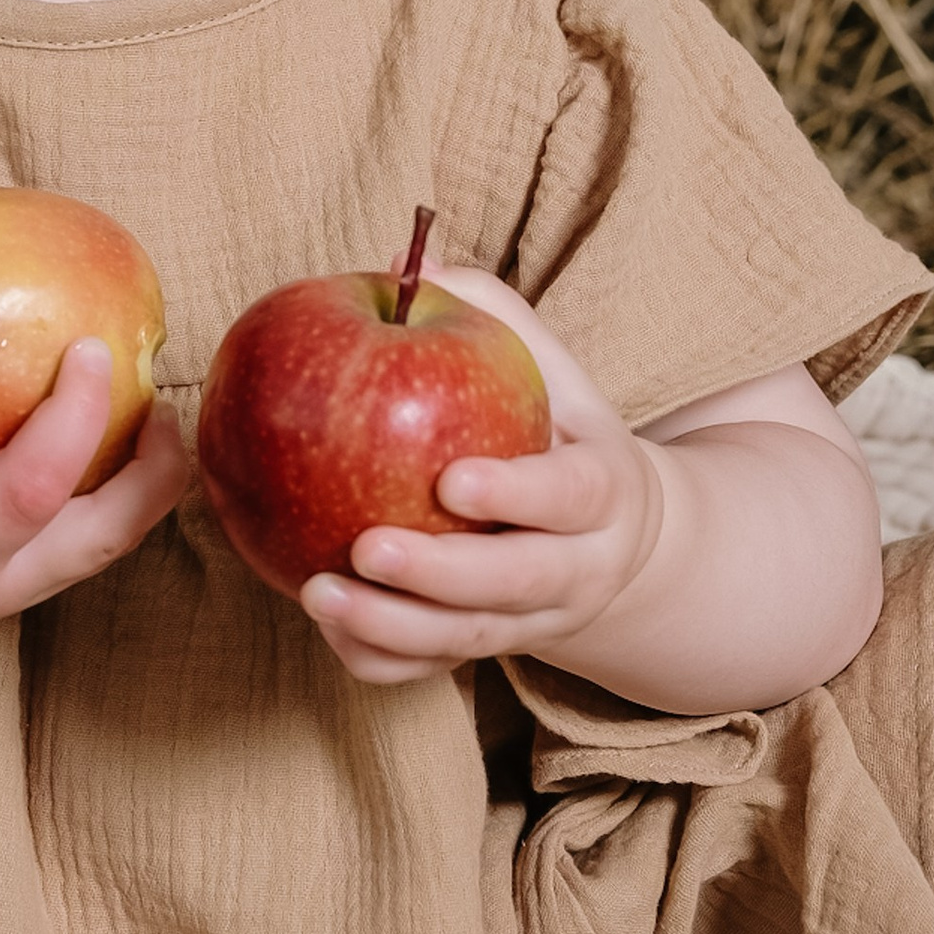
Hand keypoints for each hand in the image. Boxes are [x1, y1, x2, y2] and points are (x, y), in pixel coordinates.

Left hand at [300, 262, 667, 686]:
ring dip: (393, 628)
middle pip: (517, 585)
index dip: (515, 491)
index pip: (569, 496)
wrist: (616, 543)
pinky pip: (431, 673)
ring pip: (469, 641)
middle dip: (442, 575)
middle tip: (366, 547)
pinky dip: (380, 658)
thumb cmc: (559, 433)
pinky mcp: (489, 652)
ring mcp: (535, 623)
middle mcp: (579, 569)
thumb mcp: (553, 372)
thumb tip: (416, 261)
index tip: (451, 479)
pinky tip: (325, 624)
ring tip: (317, 593)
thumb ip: (495, 316)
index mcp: (603, 492)